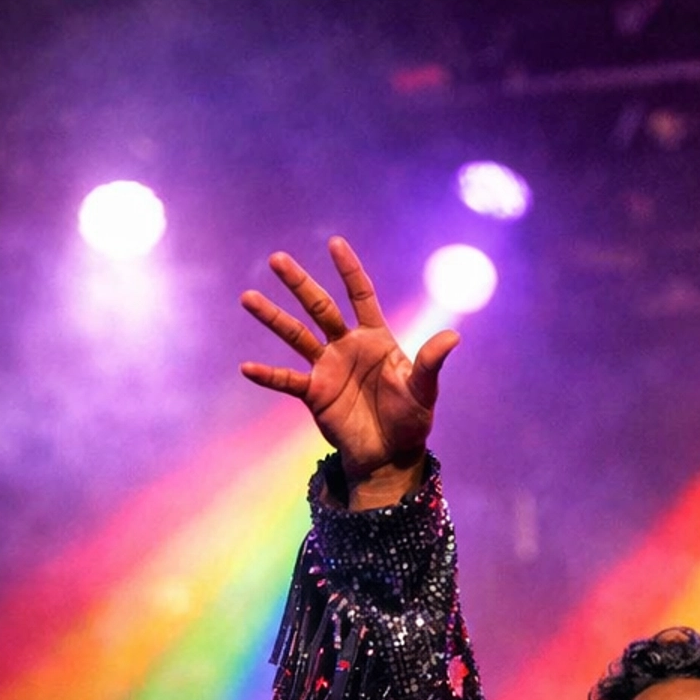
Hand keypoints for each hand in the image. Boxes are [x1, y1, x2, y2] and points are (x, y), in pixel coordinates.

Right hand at [239, 236, 458, 498]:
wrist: (390, 455)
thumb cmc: (411, 420)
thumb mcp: (423, 390)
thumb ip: (430, 362)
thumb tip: (453, 337)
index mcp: (374, 338)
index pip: (360, 295)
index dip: (349, 271)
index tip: (335, 244)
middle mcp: (346, 346)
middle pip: (319, 307)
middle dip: (299, 284)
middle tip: (276, 259)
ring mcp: (327, 368)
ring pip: (295, 336)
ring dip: (273, 317)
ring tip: (247, 298)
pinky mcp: (314, 394)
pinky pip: (287, 380)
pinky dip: (268, 375)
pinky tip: (247, 368)